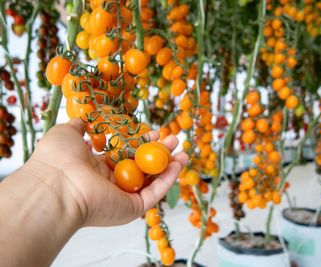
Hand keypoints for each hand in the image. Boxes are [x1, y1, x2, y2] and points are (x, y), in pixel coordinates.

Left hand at [27, 119, 187, 226]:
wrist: (56, 186)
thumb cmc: (58, 159)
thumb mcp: (67, 133)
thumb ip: (80, 125)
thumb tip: (84, 119)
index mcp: (97, 168)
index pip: (125, 155)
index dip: (141, 142)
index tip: (154, 132)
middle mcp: (111, 183)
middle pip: (142, 167)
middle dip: (159, 152)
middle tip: (174, 139)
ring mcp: (123, 197)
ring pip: (152, 181)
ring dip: (169, 166)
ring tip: (184, 150)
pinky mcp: (132, 208)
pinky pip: (155, 192)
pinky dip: (169, 178)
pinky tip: (180, 163)